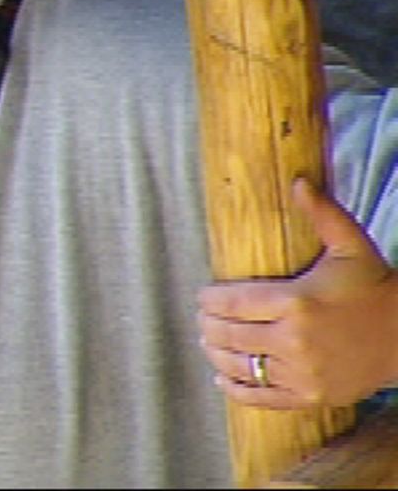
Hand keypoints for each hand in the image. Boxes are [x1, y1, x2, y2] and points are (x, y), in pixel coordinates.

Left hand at [196, 177, 397, 408]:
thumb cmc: (374, 287)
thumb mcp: (351, 246)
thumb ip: (322, 213)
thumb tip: (298, 180)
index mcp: (296, 302)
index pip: (231, 302)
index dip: (209, 299)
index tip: (203, 295)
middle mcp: (294, 340)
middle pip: (228, 334)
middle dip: (209, 324)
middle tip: (203, 317)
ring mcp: (302, 372)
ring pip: (239, 364)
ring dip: (216, 353)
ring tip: (209, 341)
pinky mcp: (310, 396)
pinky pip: (261, 397)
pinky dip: (236, 388)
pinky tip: (222, 376)